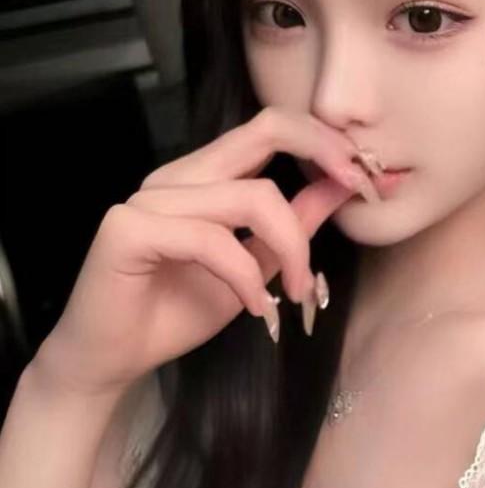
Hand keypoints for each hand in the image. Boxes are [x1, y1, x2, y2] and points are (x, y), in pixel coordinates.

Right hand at [32, 106, 379, 397]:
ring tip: (295, 293)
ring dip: (291, 248)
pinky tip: (256, 308)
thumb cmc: (176, 312)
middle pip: (264, 131)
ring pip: (250, 196)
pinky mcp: (128, 229)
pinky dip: (245, 277)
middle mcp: (178, 176)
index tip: (368, 180)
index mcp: (207, 176)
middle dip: (325, 156)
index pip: (272, 128)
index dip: (325, 143)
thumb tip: (343, 187)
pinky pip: (211, 239)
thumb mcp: (256, 266)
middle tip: (362, 192)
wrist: (112, 359)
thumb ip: (294, 224)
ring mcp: (149, 198)